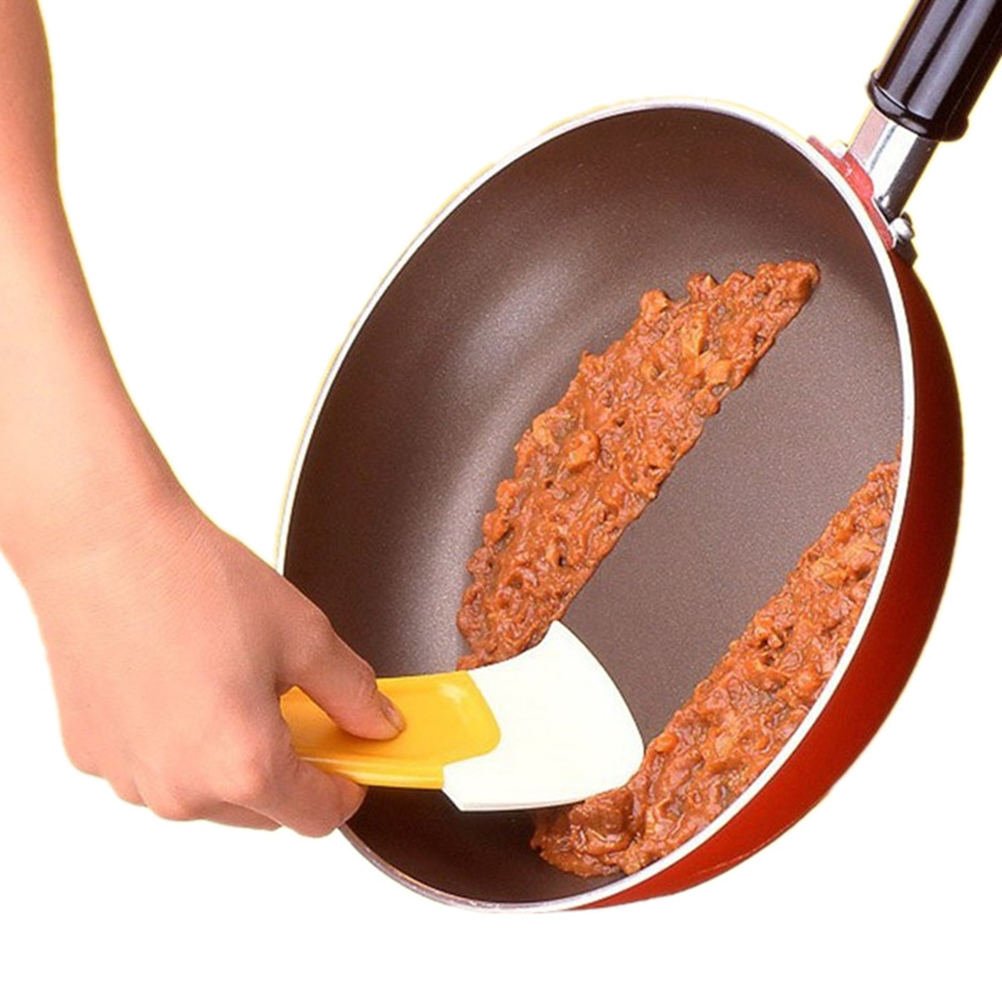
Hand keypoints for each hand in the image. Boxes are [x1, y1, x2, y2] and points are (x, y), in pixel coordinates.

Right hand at [25, 492, 401, 834]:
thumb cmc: (192, 580)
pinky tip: (183, 680)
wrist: (104, 542)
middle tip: (297, 709)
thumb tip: (377, 724)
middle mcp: (180, 789)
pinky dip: (178, 740)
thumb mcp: (304, 635)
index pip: (314, 816)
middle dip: (288, 768)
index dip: (344, 789)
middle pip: (260, 810)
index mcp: (241, 765)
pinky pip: (155, 766)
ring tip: (232, 682)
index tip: (351, 765)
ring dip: (230, 757)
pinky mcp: (91, 753)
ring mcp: (129, 776)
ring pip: (205, 792)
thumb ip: (352, 693)